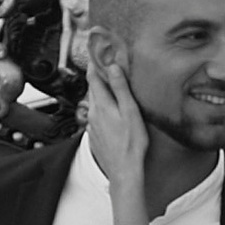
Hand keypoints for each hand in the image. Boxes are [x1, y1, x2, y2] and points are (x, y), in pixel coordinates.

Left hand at [86, 45, 149, 193]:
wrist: (124, 171)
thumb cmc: (131, 144)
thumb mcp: (130, 112)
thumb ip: (121, 89)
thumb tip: (113, 68)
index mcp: (102, 105)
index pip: (94, 78)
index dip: (96, 64)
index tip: (98, 52)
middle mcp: (93, 114)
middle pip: (93, 89)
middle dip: (99, 77)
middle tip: (106, 65)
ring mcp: (93, 125)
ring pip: (95, 103)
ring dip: (101, 93)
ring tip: (111, 86)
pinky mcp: (95, 135)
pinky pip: (97, 116)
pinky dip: (103, 108)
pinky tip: (112, 111)